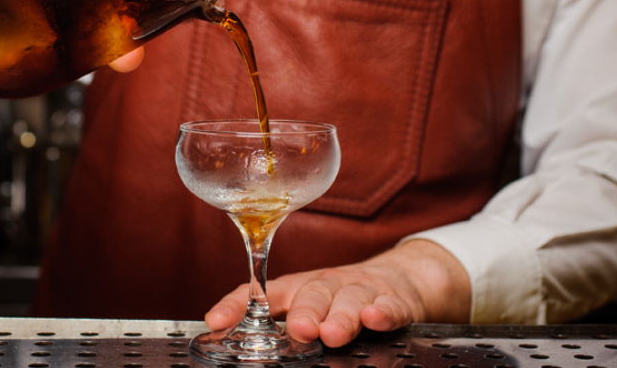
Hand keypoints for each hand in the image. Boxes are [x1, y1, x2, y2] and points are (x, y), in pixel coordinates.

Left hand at [203, 240, 471, 347]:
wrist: (401, 278)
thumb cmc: (340, 297)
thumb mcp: (305, 305)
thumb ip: (274, 321)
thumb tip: (227, 338)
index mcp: (298, 288)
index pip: (261, 294)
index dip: (236, 304)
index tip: (215, 320)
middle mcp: (326, 285)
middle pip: (311, 295)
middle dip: (304, 312)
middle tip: (297, 329)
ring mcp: (360, 290)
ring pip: (349, 301)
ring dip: (340, 317)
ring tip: (332, 335)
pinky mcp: (394, 300)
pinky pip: (389, 305)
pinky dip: (382, 312)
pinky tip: (374, 318)